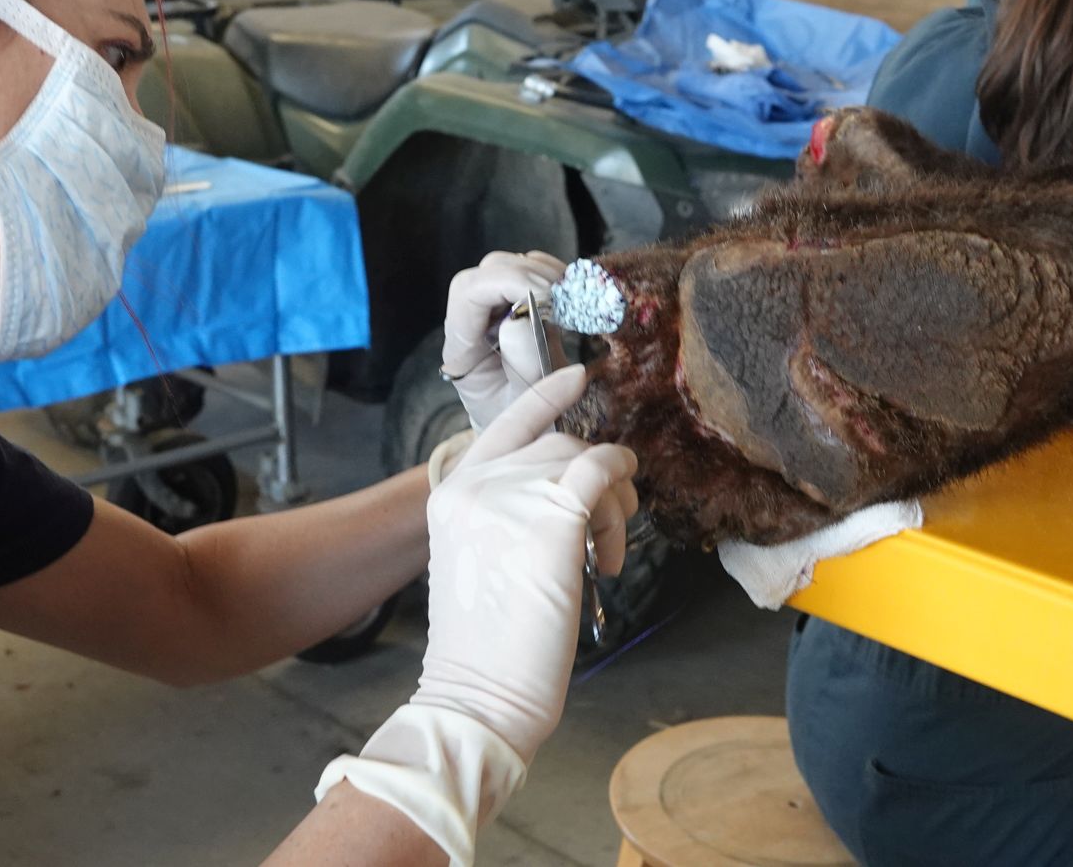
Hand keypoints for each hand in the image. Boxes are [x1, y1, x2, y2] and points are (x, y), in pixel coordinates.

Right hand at [414, 365, 638, 761]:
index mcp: (451, 495)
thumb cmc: (485, 648)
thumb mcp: (478, 562)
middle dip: (595, 474)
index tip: (577, 377)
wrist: (478, 694)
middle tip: (612, 522)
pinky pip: (598, 472)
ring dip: (613, 498)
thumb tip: (569, 494)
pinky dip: (619, 482)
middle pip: (555, 445)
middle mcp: (475, 486)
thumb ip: (505, 516)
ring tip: (607, 550)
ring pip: (582, 461)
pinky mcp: (549, 520)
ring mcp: (510, 498)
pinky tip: (621, 519)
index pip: (504, 425)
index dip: (544, 396)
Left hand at [441, 251, 568, 430]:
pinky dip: (552, 276)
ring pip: (509, 265)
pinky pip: (530, 272)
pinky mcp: (517, 307)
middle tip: (562, 298)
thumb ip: (524, 365)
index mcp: (462, 349)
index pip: (468, 293)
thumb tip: (520, 316)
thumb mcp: (528, 405)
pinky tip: (568, 299)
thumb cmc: (523, 426)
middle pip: (487, 270)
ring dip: (543, 272)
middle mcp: (472, 323)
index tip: (545, 297)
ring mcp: (494, 312)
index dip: (506, 283)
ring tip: (569, 300)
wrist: (525, 436)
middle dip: (527, 274)